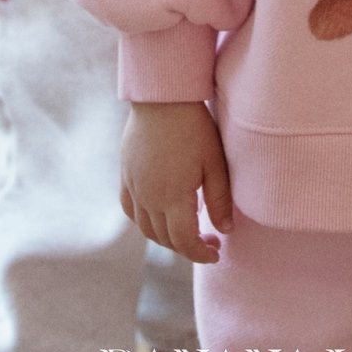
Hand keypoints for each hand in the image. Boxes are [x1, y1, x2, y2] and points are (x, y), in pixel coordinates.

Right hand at [121, 102, 232, 264]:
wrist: (162, 97)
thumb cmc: (193, 127)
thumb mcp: (214, 162)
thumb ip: (220, 199)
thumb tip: (226, 230)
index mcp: (172, 197)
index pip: (184, 242)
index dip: (201, 253)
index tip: (217, 252)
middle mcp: (149, 197)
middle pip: (165, 239)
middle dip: (188, 247)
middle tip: (209, 240)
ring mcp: (134, 186)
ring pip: (146, 228)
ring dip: (166, 238)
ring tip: (187, 230)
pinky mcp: (125, 174)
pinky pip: (130, 209)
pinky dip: (144, 221)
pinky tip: (158, 215)